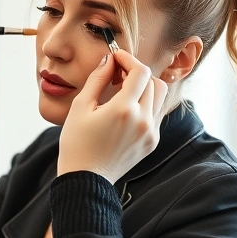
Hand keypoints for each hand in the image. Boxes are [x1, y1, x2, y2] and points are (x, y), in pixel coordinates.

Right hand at [57, 50, 168, 182]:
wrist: (86, 180)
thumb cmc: (77, 144)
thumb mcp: (80, 107)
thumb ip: (97, 79)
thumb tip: (109, 60)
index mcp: (124, 109)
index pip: (140, 72)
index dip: (129, 59)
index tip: (116, 57)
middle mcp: (143, 120)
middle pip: (153, 81)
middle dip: (136, 72)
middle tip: (117, 73)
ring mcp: (151, 132)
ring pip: (160, 96)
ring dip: (145, 87)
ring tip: (125, 89)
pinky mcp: (152, 142)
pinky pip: (157, 113)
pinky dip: (147, 104)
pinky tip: (128, 107)